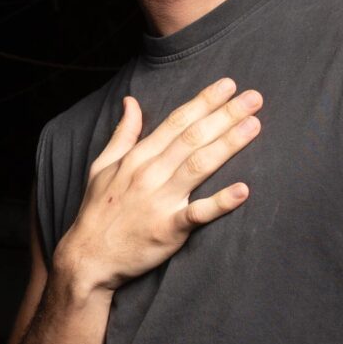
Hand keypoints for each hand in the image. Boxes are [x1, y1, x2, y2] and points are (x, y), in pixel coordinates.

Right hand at [55, 78, 260, 294]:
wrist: (88, 258)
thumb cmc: (97, 211)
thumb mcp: (102, 166)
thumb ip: (123, 133)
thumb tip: (130, 101)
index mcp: (137, 157)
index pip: (176, 122)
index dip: (204, 102)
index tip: (228, 85)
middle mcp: (150, 174)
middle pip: (193, 138)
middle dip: (225, 115)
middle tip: (254, 97)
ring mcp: (160, 201)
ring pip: (199, 166)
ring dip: (228, 144)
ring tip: (253, 126)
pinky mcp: (168, 229)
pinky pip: (198, 214)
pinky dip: (220, 202)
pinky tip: (243, 190)